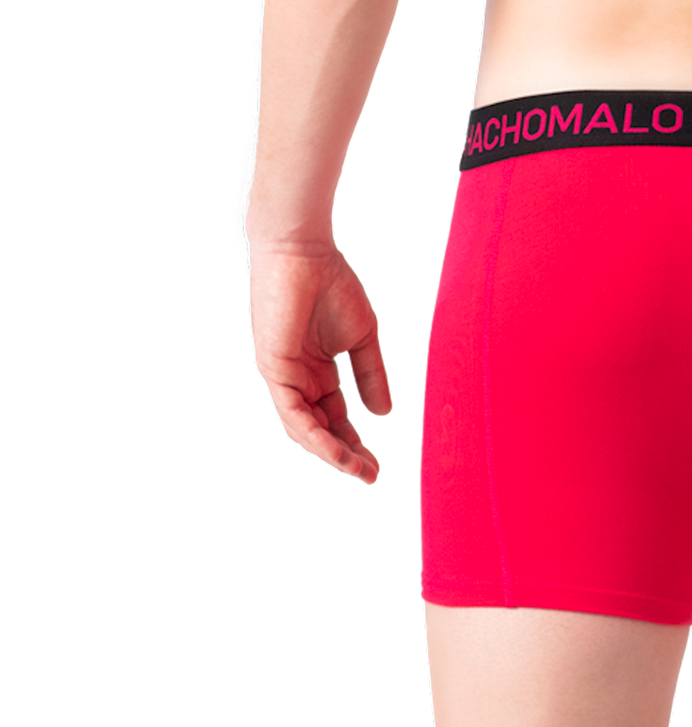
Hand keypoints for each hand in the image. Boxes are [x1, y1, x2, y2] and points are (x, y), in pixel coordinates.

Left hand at [245, 235, 393, 485]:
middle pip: (320, 429)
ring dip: (332, 453)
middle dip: (345, 455)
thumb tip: (384, 415)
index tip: (378, 466)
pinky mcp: (273, 370)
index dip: (356, 442)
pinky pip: (294, 414)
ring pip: (305, 429)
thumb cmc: (332, 283)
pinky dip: (316, 436)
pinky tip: (336, 450)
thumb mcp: (363, 336)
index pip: (335, 417)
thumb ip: (371, 374)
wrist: (304, 251)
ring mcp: (283, 378)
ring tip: (359, 470)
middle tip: (371, 476)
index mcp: (316, 371)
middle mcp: (297, 380)